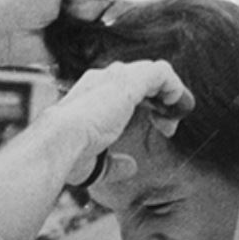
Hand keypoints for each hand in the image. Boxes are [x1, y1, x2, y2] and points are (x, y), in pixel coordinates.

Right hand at [43, 59, 192, 182]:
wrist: (59, 141)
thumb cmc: (68, 153)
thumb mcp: (97, 161)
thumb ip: (114, 163)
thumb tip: (130, 167)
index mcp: (92, 94)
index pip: (125, 89)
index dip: (145, 105)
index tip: (157, 129)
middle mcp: (103, 80)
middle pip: (141, 79)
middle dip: (159, 100)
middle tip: (166, 127)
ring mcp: (115, 77)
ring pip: (154, 72)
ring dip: (169, 93)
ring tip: (176, 116)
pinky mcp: (129, 80)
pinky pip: (162, 72)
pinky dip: (175, 87)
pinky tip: (178, 107)